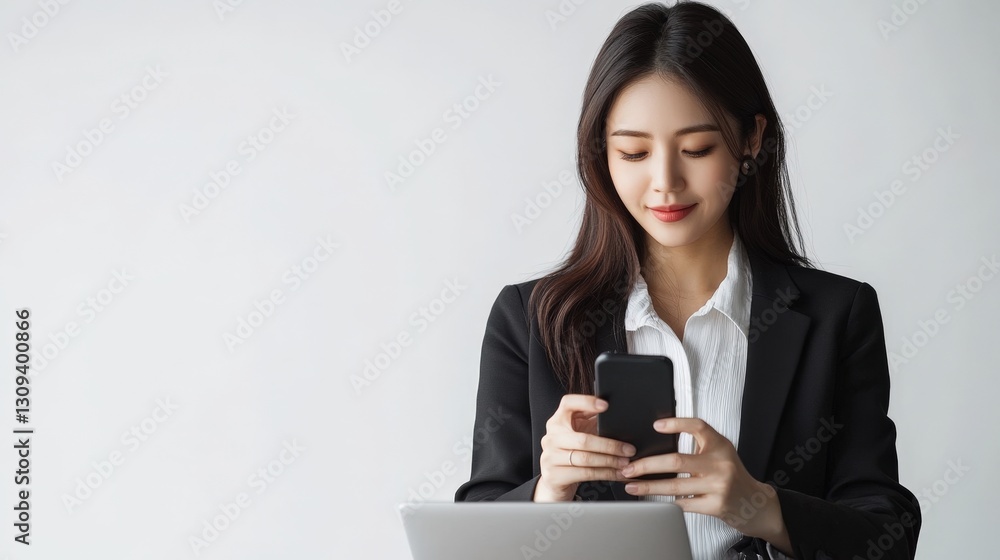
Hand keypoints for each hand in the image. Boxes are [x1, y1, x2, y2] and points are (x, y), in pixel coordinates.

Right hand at [534, 394, 636, 501]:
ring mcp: (551, 457)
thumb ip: (593, 423)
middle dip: (610, 445)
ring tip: (625, 463)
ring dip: (610, 461)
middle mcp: (551, 437)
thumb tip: (618, 416)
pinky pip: (585, 474)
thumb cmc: (571, 453)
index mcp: (557, 421)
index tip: (606, 405)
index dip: (586, 402)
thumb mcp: (579, 434)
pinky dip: (605, 474)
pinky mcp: (555, 476)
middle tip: (629, 449)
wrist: (554, 481)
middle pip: (583, 439)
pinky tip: (617, 474)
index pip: (568, 404)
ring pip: (586, 459)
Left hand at [618, 417, 792, 552]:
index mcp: (720, 445)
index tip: (656, 426)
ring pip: (675, 486)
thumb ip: (698, 444)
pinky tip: (652, 500)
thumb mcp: (720, 451)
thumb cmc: (731, 474)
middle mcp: (720, 463)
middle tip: (629, 467)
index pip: (698, 427)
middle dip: (647, 465)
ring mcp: (718, 486)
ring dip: (649, 487)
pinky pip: (683, 503)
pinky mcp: (715, 505)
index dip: (677, 424)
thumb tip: (659, 440)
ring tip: (631, 485)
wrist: (753, 502)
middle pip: (676, 461)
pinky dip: (666, 502)